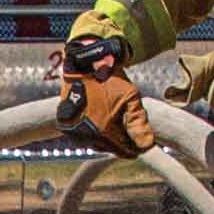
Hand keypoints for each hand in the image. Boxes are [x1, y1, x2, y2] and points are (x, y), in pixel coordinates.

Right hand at [55, 34, 153, 156]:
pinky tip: (100, 123)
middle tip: (129, 132)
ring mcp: (75, 131)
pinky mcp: (66, 126)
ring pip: (96, 145)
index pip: (124, 150)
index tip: (141, 143)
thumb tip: (147, 146)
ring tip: (115, 125)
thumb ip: (139, 123)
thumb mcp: (131, 98)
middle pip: (110, 148)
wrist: (85, 63)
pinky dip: (92, 134)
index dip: (135, 148)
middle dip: (121, 142)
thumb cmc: (110, 78)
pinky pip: (83, 138)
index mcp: (104, 131)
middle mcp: (87, 135)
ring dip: (106, 139)